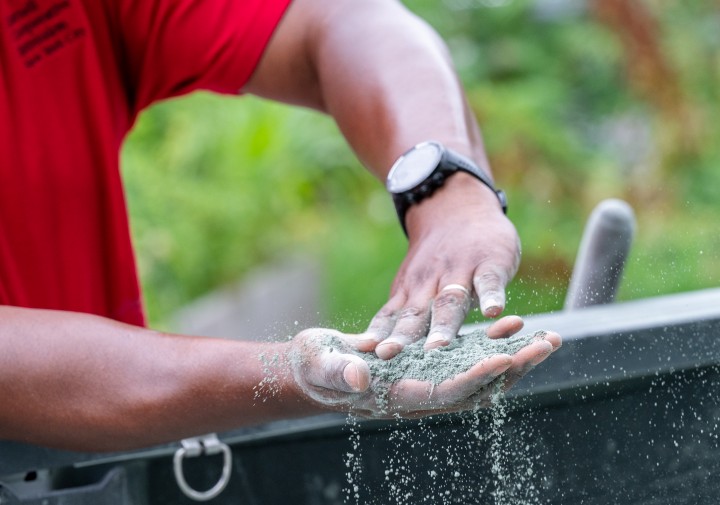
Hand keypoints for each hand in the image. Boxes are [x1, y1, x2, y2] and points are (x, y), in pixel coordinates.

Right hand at [289, 321, 559, 417]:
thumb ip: (340, 372)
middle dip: (513, 366)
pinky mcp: (426, 360)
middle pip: (477, 385)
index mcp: (398, 396)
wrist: (311, 365)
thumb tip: (360, 377)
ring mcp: (427, 376)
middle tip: (547, 345)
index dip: (475, 379)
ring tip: (546, 336)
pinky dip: (489, 339)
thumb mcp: (321, 366)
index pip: (446, 393)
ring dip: (512, 353)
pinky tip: (509, 322)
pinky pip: (466, 353)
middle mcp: (421, 392)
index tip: (504, 361)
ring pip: (479, 369)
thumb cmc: (311, 368)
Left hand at [358, 174, 520, 358]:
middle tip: (389, 355)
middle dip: (403, 337)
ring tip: (438, 345)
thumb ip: (400, 316)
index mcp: (410, 293)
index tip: (366, 356)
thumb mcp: (412, 285)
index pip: (391, 318)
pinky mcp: (490, 263)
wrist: (458, 206)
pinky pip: (489, 281)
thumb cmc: (435, 259)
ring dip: (443, 324)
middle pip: (415, 314)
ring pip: (449, 300)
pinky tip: (493, 313)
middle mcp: (430, 285)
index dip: (379, 336)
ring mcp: (459, 272)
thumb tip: (370, 352)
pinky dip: (491, 296)